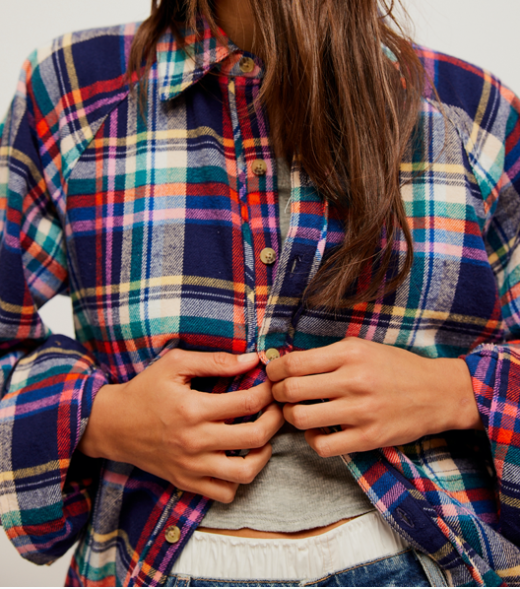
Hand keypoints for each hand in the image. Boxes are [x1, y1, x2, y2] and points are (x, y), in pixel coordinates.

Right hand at [79, 349, 283, 502]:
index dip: (268, 391)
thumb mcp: (175, 364)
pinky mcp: (186, 482)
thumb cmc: (145, 390)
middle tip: (277, 408)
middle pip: (255, 437)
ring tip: (264, 438)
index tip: (271, 384)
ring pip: (244, 473)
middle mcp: (195, 441)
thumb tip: (252, 360)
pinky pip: (224, 493)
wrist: (112, 425)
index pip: (249, 401)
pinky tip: (239, 458)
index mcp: (193, 409)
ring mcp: (191, 466)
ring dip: (264, 455)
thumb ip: (215, 361)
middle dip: (276, 420)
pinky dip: (239, 480)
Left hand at [267, 338, 481, 457]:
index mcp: (350, 354)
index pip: (294, 362)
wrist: (437, 392)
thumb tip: (286, 362)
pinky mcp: (368, 438)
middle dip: (277, 393)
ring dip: (290, 416)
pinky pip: (322, 445)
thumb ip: (327, 355)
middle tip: (280, 394)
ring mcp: (361, 412)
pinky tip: (316, 431)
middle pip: (292, 390)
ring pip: (301, 418)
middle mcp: (354, 381)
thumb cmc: (395, 367)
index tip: (273, 374)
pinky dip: (311, 439)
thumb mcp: (362, 348)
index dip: (274, 370)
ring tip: (295, 411)